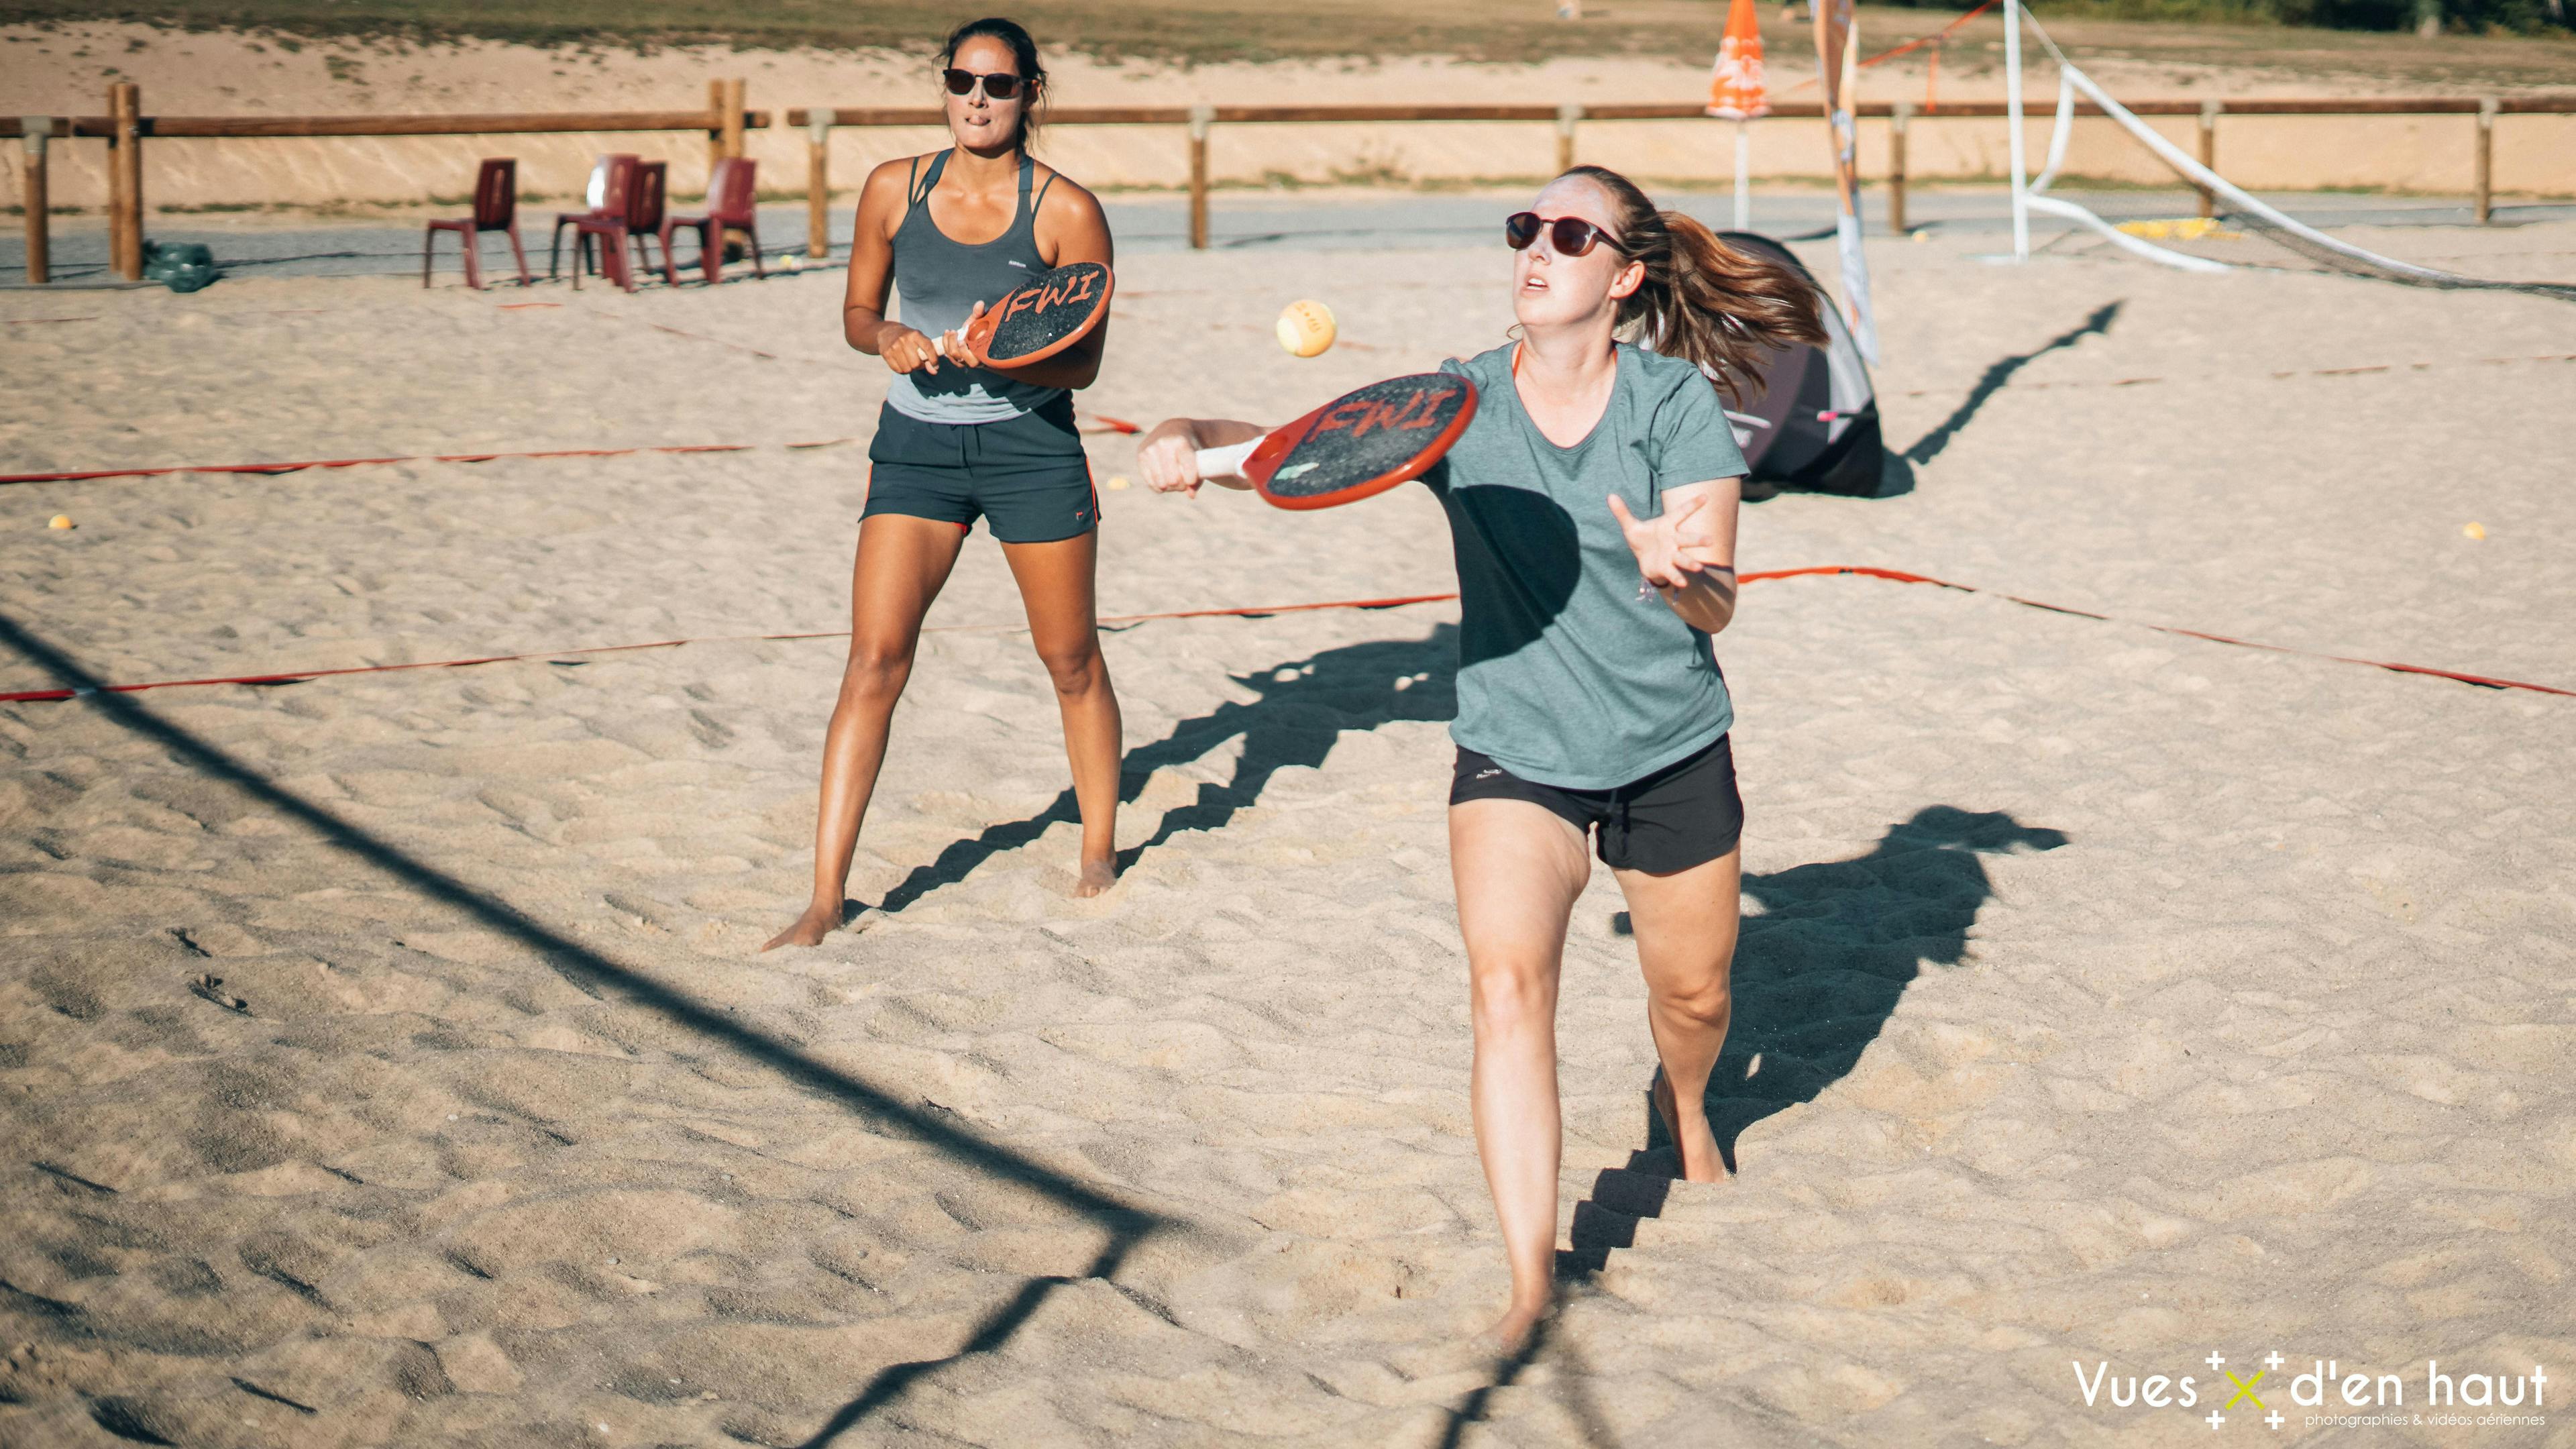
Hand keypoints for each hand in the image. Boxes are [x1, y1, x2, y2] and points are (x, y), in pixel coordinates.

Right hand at [878, 324, 942, 374]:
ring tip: (909, 362)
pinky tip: (902, 363)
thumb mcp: (919, 340)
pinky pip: (898, 370)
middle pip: (916, 363)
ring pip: (907, 369)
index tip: (935, 365)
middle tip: (918, 362)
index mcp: (915, 334)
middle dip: (919, 366)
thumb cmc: (908, 338)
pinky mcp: (886, 353)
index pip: (928, 347)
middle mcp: (904, 340)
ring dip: (911, 369)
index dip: (933, 359)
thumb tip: (934, 371)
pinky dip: (902, 370)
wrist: (887, 332)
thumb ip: (929, 354)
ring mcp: (894, 347)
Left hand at [937, 303, 983, 367]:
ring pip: (951, 356)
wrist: (977, 337)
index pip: (973, 361)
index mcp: (980, 354)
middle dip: (953, 345)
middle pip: (959, 358)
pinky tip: (947, 333)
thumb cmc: (980, 330)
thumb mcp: (980, 320)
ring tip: (950, 331)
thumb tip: (980, 303)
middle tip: (954, 332)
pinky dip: (945, 342)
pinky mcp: (955, 358)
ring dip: (948, 343)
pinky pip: (947, 353)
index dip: (965, 352)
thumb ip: (980, 313)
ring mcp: (963, 360)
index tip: (961, 340)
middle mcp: (971, 360)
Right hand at [1137, 419, 1205, 496]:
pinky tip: (1165, 480)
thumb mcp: (1198, 458)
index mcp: (1181, 442)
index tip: (1192, 481)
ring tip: (1175, 481)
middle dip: (1181, 485)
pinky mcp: (1141, 456)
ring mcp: (1150, 449)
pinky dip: (1159, 486)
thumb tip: (1191, 495)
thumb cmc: (1189, 448)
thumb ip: (1197, 478)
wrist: (1172, 430)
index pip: (1188, 467)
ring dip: (1170, 487)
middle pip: (1174, 480)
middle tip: (1184, 481)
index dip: (1191, 479)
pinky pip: (1151, 483)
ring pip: (1161, 483)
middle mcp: (1163, 443)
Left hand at [1607, 492, 1722, 592]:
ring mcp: (1671, 555)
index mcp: (1667, 526)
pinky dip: (1677, 578)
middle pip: (1687, 539)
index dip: (1693, 505)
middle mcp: (1673, 540)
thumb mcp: (1630, 526)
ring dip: (1691, 563)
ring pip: (1683, 558)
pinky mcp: (1666, 567)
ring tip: (1699, 568)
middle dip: (1698, 540)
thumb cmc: (1642, 538)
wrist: (1643, 558)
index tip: (1706, 496)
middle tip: (1711, 540)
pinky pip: (1673, 573)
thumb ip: (1622, 512)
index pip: (1681, 513)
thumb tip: (1610, 496)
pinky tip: (1683, 584)